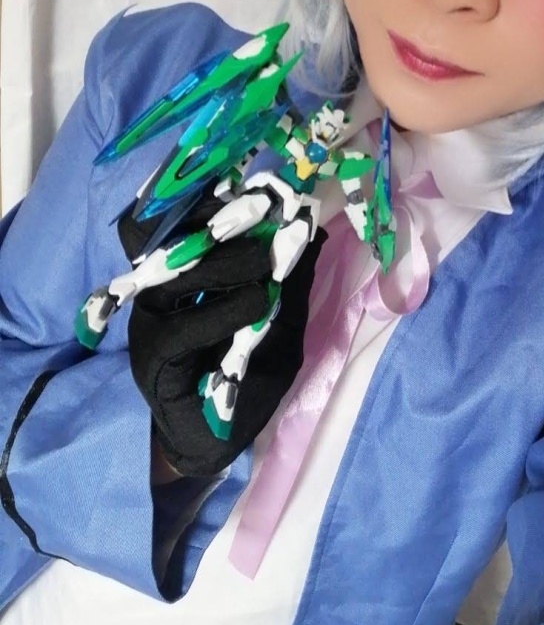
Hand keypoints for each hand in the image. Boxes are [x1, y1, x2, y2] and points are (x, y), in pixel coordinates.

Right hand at [119, 195, 325, 476]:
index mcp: (181, 272)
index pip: (176, 219)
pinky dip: (223, 310)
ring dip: (223, 261)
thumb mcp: (282, 321)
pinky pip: (181, 326)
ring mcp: (149, 322)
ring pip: (172, 274)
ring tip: (265, 263)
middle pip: (170, 236)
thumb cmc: (247, 376)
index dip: (205, 195)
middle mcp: (157, 289)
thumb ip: (290, 280)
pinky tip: (255, 305)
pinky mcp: (152, 359)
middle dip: (219, 219)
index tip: (250, 182)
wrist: (218, 442)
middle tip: (267, 215)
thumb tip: (313, 232)